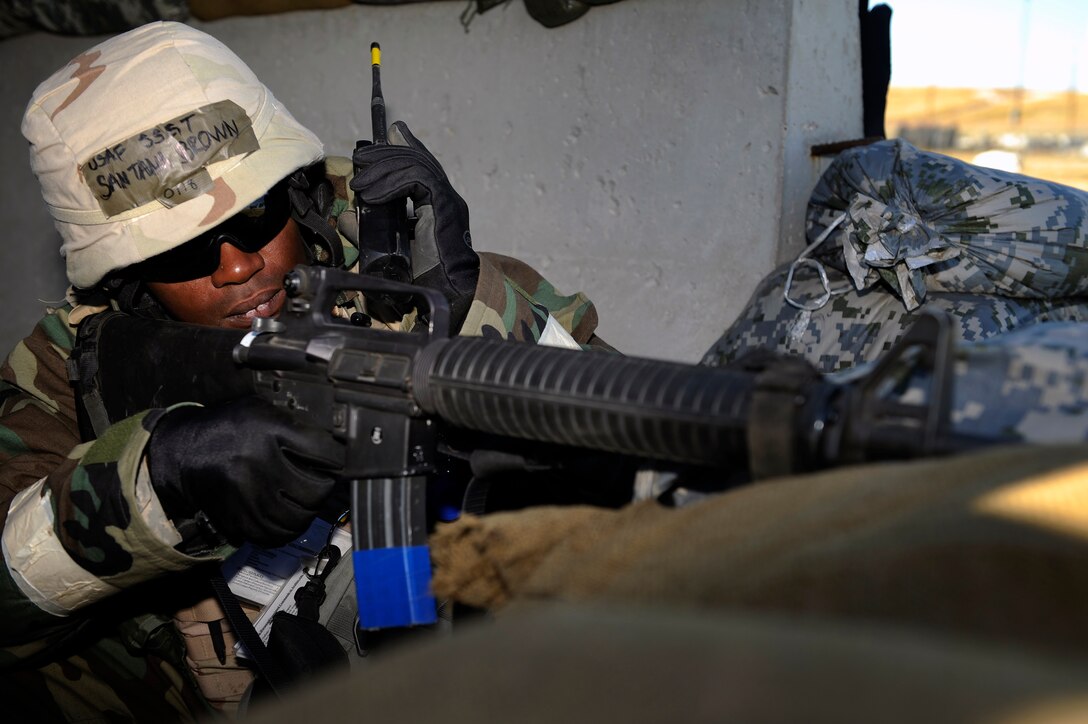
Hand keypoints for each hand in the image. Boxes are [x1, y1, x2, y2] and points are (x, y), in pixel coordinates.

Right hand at [147, 398, 343, 549]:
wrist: (182, 451)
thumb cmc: (227, 427)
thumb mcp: (261, 410)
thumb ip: (293, 425)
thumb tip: (330, 444)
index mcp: (267, 431)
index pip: (321, 451)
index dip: (336, 459)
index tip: (337, 461)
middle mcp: (258, 464)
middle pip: (315, 491)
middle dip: (324, 489)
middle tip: (322, 483)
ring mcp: (247, 496)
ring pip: (298, 518)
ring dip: (309, 512)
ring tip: (306, 501)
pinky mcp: (237, 518)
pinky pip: (275, 535)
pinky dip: (288, 529)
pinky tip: (288, 516)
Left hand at [346, 121, 479, 329]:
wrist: (446, 293)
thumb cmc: (423, 276)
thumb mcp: (387, 245)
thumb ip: (370, 228)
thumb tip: (349, 215)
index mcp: (436, 204)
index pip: (419, 166)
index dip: (399, 150)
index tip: (378, 144)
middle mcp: (444, 197)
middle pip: (416, 158)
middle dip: (385, 154)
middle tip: (360, 159)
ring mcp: (446, 200)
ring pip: (415, 164)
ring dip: (383, 168)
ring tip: (361, 181)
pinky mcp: (443, 205)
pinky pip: (417, 179)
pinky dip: (392, 183)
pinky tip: (373, 195)